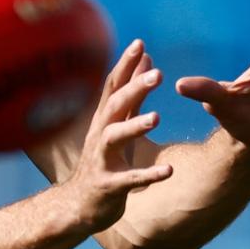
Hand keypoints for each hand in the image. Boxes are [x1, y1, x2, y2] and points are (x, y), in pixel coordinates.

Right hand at [62, 40, 173, 231]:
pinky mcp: (109, 186)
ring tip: (156, 118)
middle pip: (114, 106)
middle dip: (134, 89)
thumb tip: (147, 59)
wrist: (79, 204)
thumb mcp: (119, 123)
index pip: (113, 85)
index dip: (125, 64)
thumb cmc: (105, 160)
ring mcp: (102, 159)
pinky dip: (148, 176)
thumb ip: (134, 93)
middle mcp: (100, 134)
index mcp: (104, 118)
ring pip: (114, 138)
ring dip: (134, 126)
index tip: (140, 43)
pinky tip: (170, 172)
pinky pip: (129, 179)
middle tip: (158, 75)